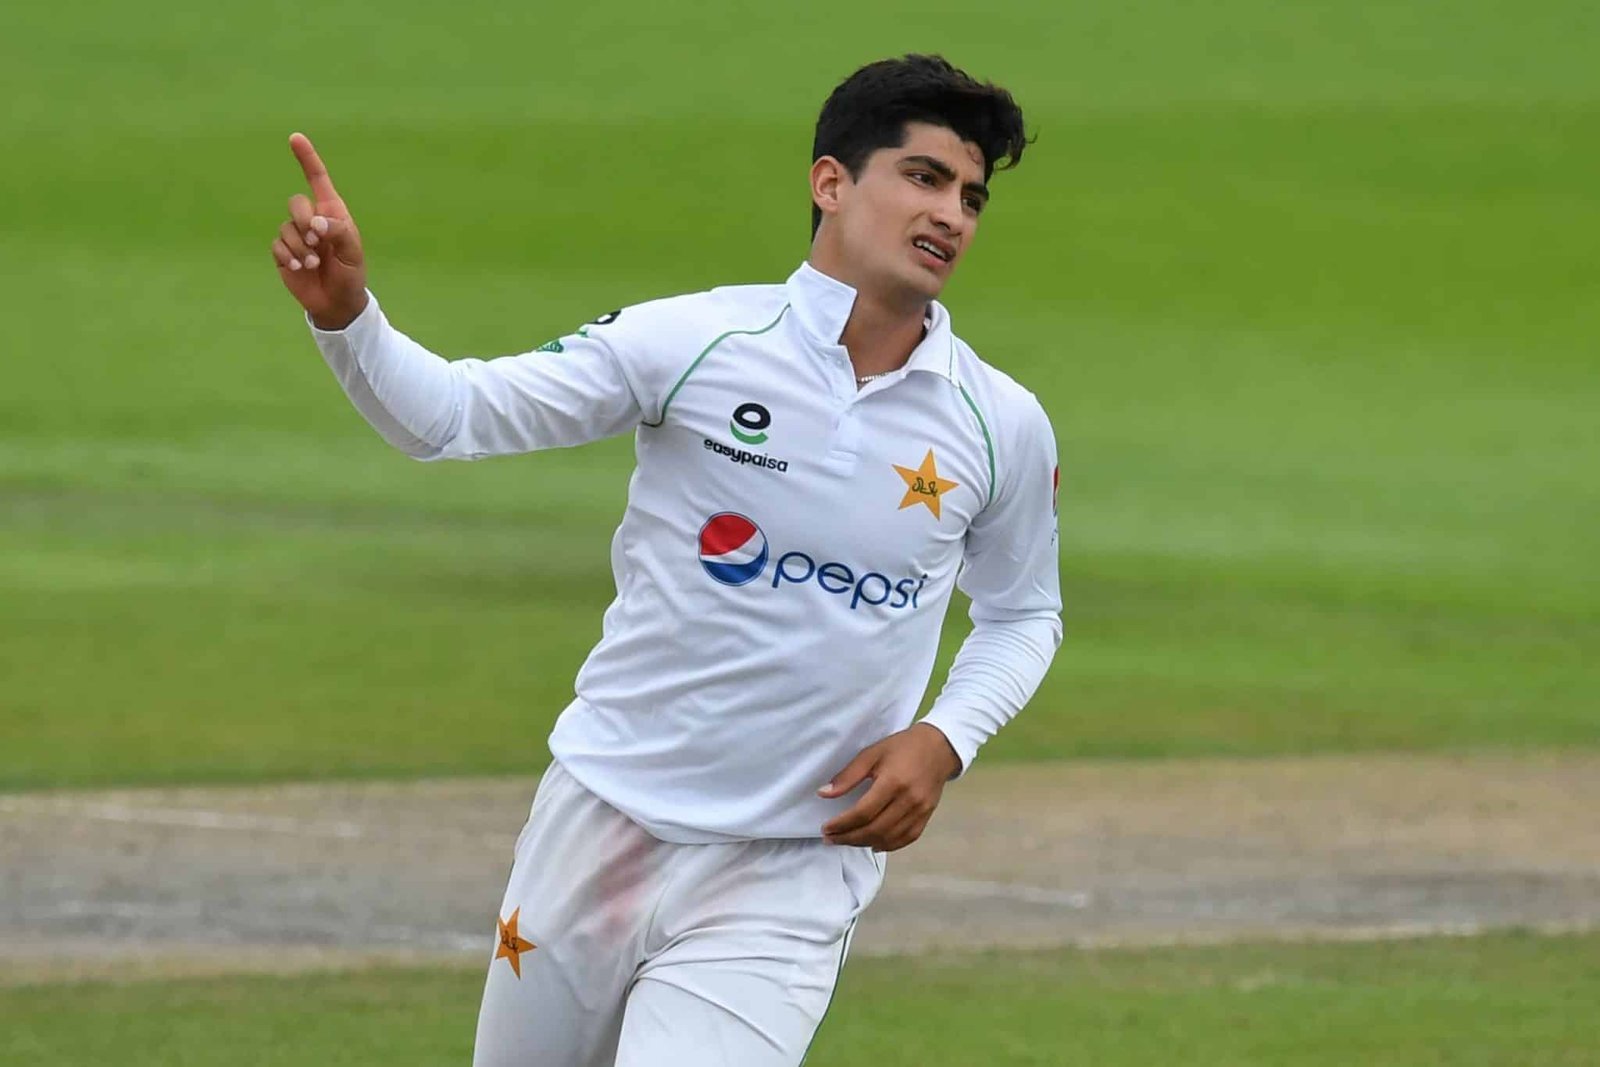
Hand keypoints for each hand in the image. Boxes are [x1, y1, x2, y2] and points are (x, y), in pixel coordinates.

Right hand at [271, 132, 368, 329]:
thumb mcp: (352, 252)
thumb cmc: (350, 273)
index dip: (307, 158)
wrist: (336, 301)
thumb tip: (315, 222)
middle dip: (303, 220)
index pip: (317, 179)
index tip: (295, 137)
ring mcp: (295, 235)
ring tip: (312, 263)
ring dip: (298, 246)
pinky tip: (299, 268)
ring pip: (285, 226)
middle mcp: (311, 219)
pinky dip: (287, 256)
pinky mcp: (283, 252)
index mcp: (331, 212)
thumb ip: (337, 232)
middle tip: (316, 241)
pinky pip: (277, 245)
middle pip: (295, 203)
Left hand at [818, 723, 961, 851]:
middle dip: (848, 838)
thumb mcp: (871, 753)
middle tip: (830, 839)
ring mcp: (920, 811)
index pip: (863, 812)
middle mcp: (908, 800)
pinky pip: (906, 839)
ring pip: (889, 837)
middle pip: (875, 829)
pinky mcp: (927, 816)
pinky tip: (873, 844)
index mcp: (893, 782)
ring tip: (846, 841)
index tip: (826, 828)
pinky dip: (888, 845)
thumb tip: (824, 794)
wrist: (939, 747)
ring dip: (864, 843)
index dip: (842, 824)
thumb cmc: (902, 747)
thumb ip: (848, 776)